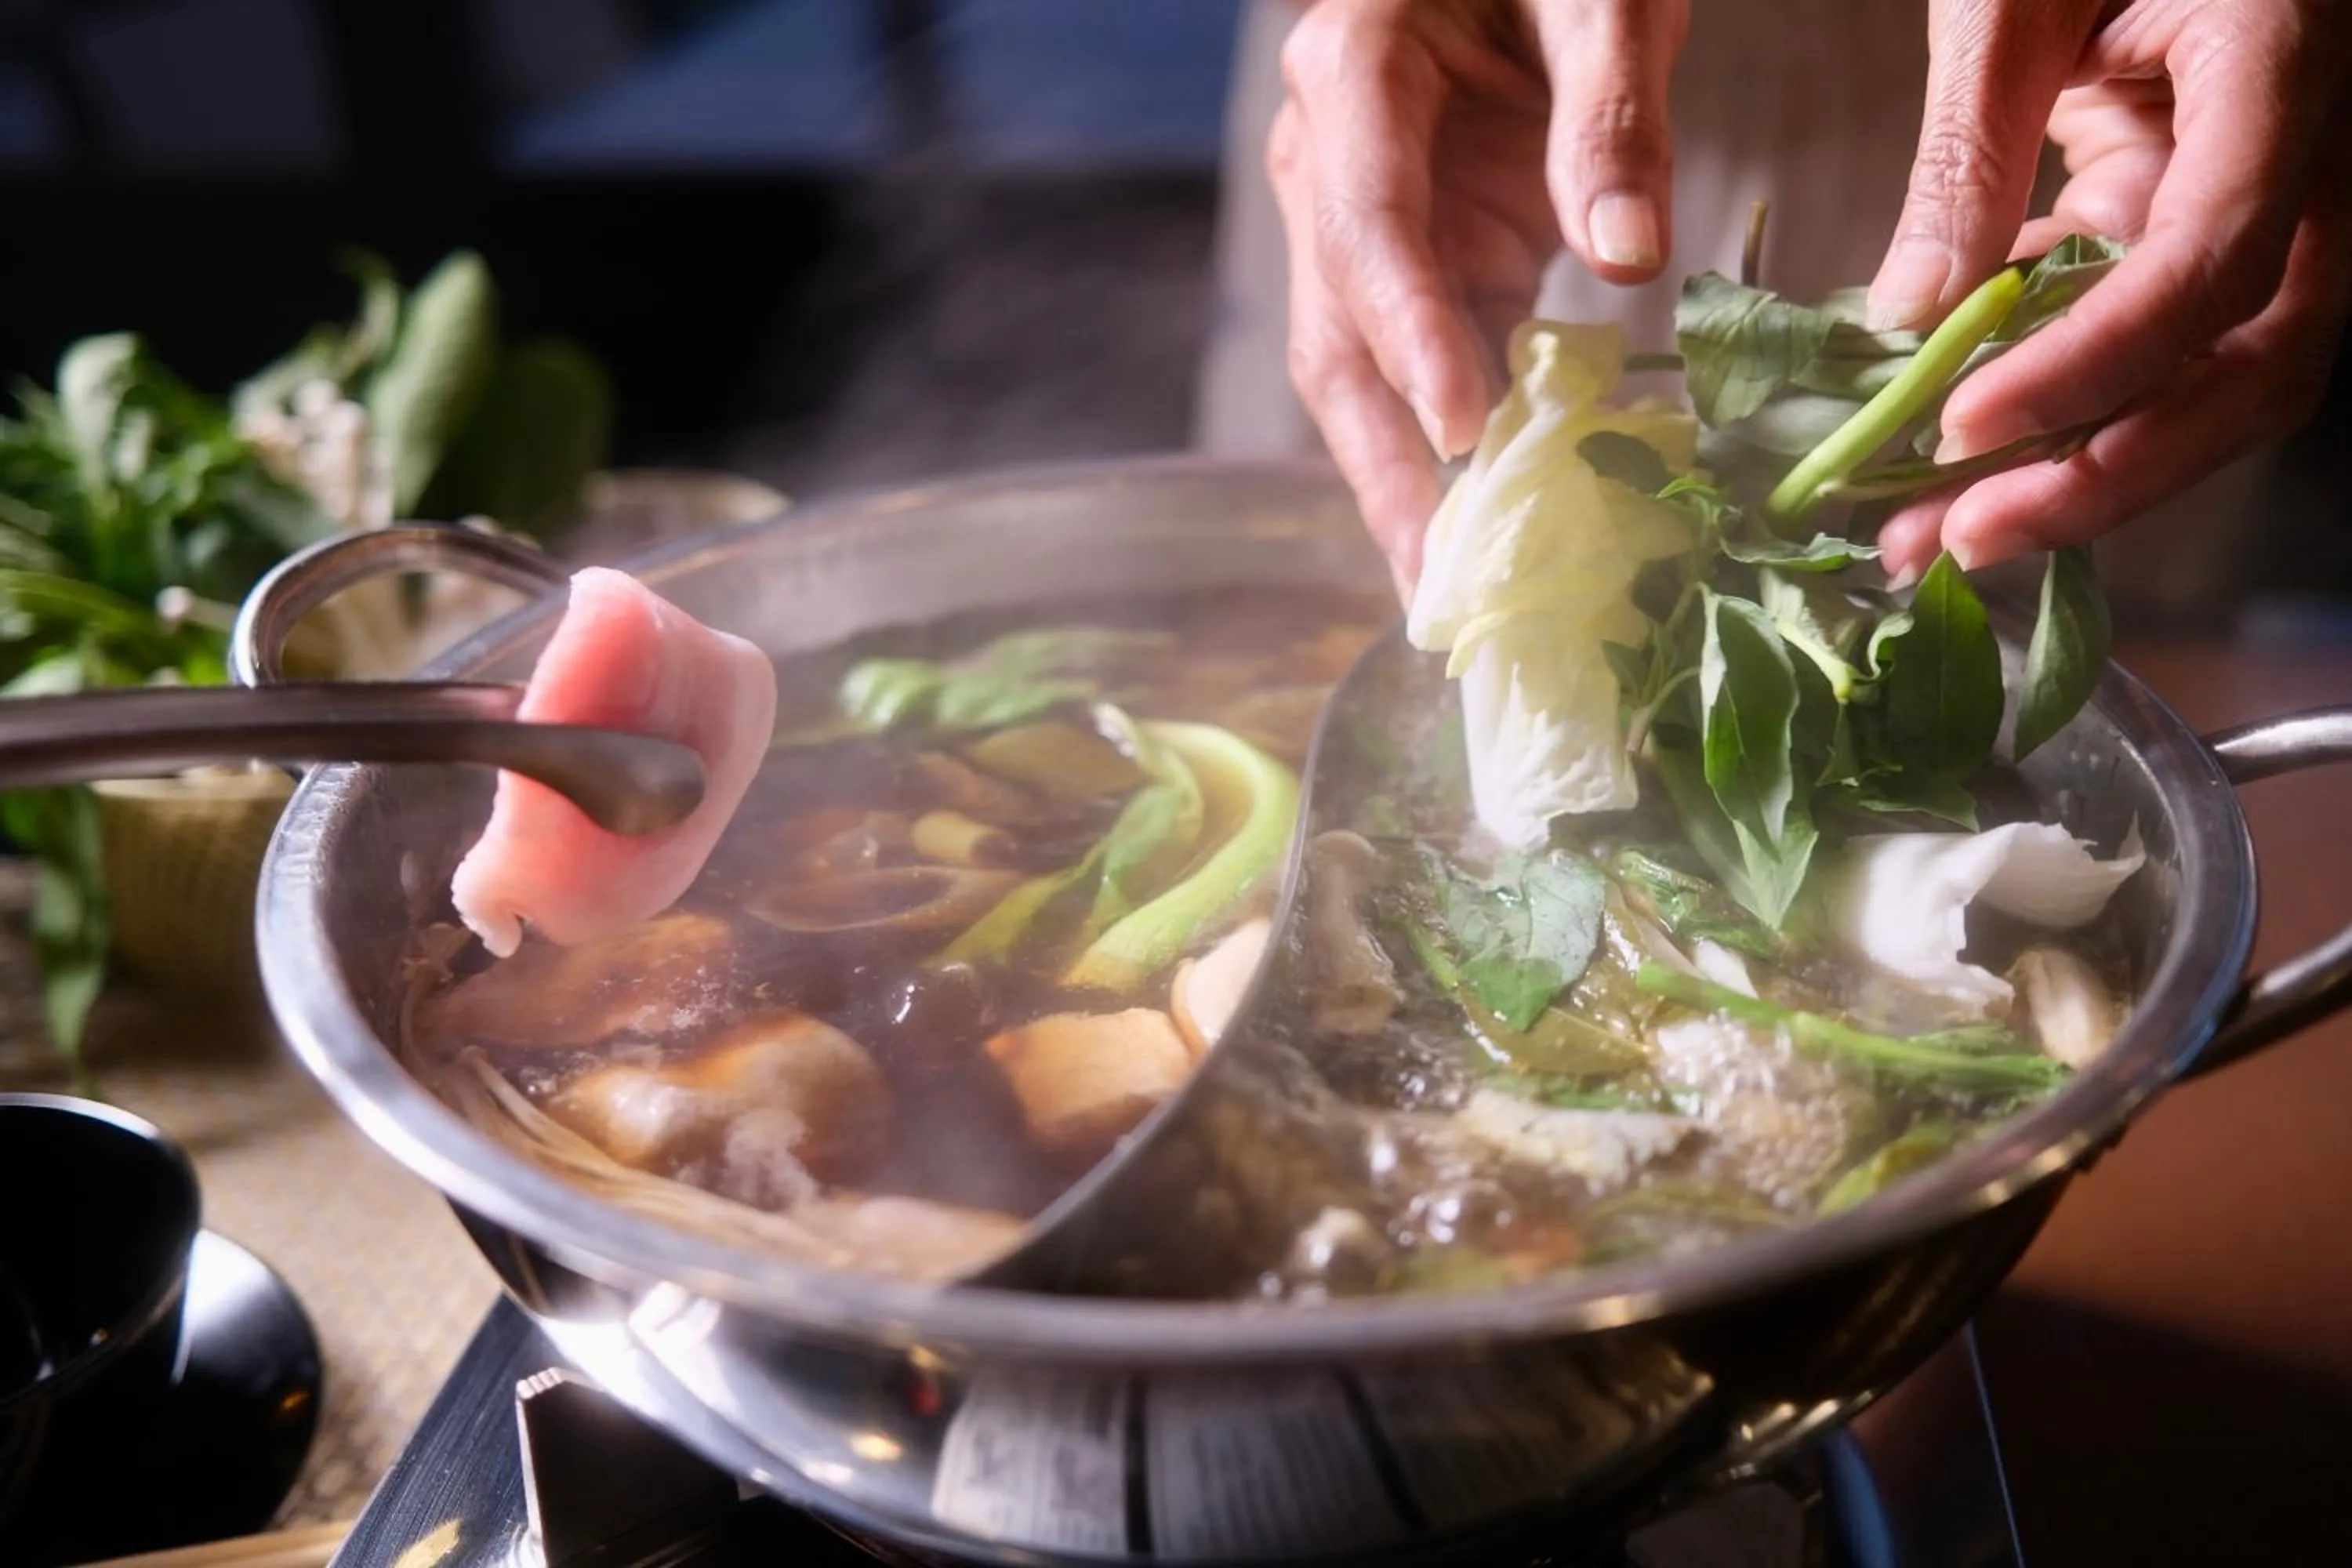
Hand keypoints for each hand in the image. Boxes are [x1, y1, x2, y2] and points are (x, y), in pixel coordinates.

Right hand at [1268, 0, 1688, 596]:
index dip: (1409, 333)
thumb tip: (1625, 256)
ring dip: (1405, 479)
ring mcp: (1367, 217)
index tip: (1466, 426)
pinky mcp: (1421, 253)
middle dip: (1381, 462)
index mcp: (1355, 73)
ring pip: (1363, 369)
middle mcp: (1330, 159)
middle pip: (1336, 331)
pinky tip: (1487, 522)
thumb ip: (1610, 111)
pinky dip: (1459, 443)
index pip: (1366, 224)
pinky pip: (1429, 360)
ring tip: (1447, 588)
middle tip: (1429, 576)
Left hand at [1866, 0, 2351, 581]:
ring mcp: (2273, 205)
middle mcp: (2312, 161)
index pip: (2212, 265)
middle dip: (2104, 476)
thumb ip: (1968, 146)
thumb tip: (1911, 315)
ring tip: (1934, 535)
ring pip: (2215, 385)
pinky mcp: (2209, 227)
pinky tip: (1961, 449)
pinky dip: (2065, 408)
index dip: (2091, 367)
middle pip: (2252, 370)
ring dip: (2079, 472)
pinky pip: (2160, 348)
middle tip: (1955, 543)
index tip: (1963, 428)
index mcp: (2286, 73)